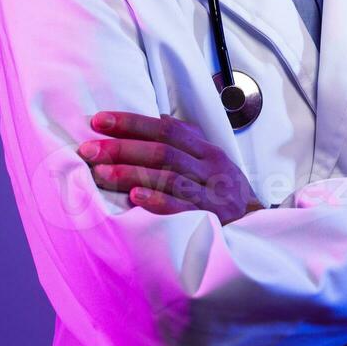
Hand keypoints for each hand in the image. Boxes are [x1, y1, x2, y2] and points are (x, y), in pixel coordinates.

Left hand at [77, 111, 264, 222]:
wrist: (257, 227)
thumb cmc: (224, 192)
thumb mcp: (210, 162)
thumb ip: (186, 142)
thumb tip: (157, 118)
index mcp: (206, 149)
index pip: (166, 128)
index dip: (132, 122)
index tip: (99, 121)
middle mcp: (210, 166)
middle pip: (163, 150)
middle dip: (122, 148)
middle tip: (89, 150)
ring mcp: (212, 192)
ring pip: (169, 176)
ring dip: (132, 173)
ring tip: (101, 174)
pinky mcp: (212, 219)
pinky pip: (183, 208)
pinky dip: (159, 202)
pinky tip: (136, 199)